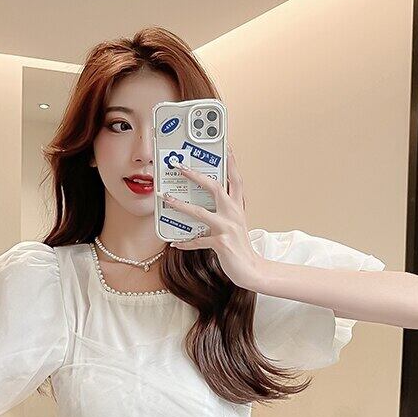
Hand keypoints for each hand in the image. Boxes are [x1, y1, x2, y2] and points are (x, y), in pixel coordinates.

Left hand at [157, 144, 262, 290]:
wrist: (251, 270)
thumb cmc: (240, 248)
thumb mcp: (234, 225)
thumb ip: (222, 213)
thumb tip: (201, 205)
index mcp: (238, 208)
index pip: (235, 179)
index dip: (231, 162)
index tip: (225, 146)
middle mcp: (234, 214)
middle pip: (216, 187)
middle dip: (196, 175)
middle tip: (179, 166)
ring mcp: (227, 228)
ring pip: (200, 212)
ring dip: (180, 205)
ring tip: (166, 199)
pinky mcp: (221, 243)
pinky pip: (197, 241)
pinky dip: (185, 242)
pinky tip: (175, 242)